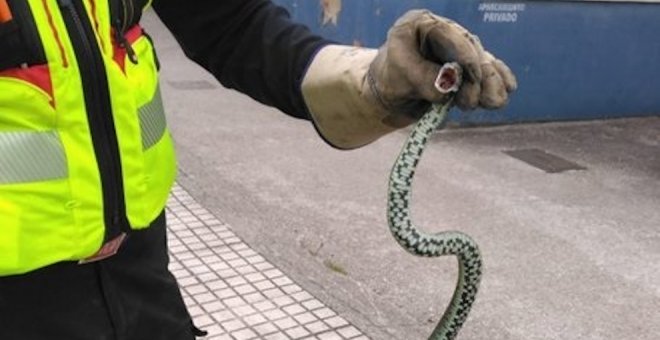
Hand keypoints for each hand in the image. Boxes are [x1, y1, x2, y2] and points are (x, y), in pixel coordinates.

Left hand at [302, 10, 516, 148]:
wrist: (388, 98)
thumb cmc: (389, 81)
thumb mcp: (397, 76)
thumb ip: (422, 78)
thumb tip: (448, 85)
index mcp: (422, 25)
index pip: (448, 34)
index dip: (464, 54)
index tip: (473, 74)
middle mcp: (444, 35)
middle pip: (471, 50)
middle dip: (478, 76)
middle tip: (471, 102)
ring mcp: (457, 52)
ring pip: (482, 63)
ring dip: (490, 84)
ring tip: (491, 103)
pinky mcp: (466, 71)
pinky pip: (487, 72)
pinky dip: (497, 81)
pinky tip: (507, 90)